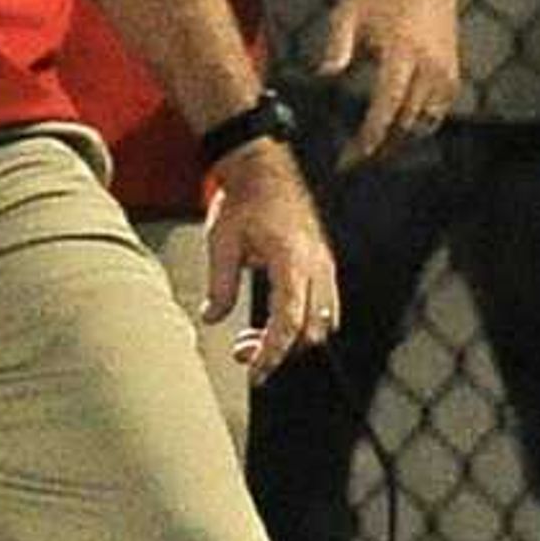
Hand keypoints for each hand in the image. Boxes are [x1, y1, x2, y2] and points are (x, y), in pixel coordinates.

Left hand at [201, 142, 339, 379]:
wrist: (264, 168)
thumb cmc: (244, 199)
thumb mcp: (222, 243)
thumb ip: (220, 286)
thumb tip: (213, 318)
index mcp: (292, 261)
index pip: (289, 322)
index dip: (272, 353)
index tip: (253, 371)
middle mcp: (316, 265)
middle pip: (312, 331)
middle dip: (280, 350)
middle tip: (245, 353)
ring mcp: (325, 264)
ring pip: (323, 322)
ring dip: (293, 339)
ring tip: (257, 338)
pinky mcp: (324, 262)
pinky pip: (326, 306)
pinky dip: (305, 323)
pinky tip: (277, 321)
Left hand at [317, 0, 459, 168]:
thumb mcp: (349, 11)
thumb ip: (337, 44)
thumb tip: (324, 76)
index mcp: (402, 51)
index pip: (388, 105)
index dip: (371, 135)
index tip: (353, 157)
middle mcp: (428, 65)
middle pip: (405, 122)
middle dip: (380, 146)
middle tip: (352, 162)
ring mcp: (444, 71)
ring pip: (423, 123)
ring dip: (398, 140)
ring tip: (372, 151)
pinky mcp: (452, 75)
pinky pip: (437, 113)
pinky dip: (417, 126)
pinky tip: (396, 131)